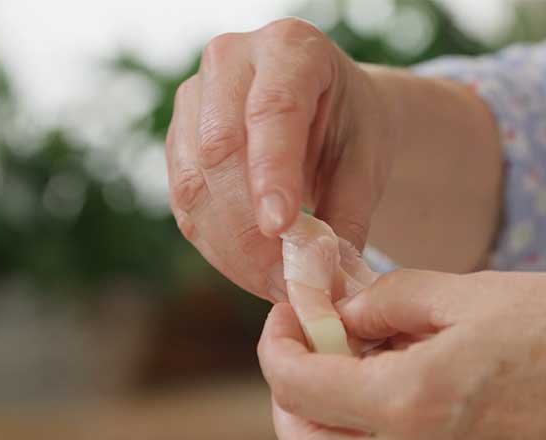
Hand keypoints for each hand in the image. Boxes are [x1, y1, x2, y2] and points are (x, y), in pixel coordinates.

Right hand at [165, 18, 393, 300]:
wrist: (329, 114)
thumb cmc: (352, 130)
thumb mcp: (367, 163)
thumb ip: (348, 216)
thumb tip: (326, 283)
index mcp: (290, 48)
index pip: (272, 108)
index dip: (272, 170)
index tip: (281, 227)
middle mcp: (230, 61)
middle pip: (220, 149)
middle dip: (250, 227)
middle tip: (285, 281)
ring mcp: (193, 100)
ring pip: (194, 183)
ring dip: (232, 248)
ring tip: (274, 286)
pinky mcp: (177, 143)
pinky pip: (185, 205)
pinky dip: (217, 248)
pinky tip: (251, 272)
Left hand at [257, 269, 545, 439]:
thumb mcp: (477, 291)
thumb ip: (391, 300)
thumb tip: (341, 310)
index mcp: (418, 402)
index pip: (301, 390)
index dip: (277, 347)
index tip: (287, 317)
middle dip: (288, 402)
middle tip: (306, 349)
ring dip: (339, 415)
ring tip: (375, 352)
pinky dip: (394, 426)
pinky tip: (433, 378)